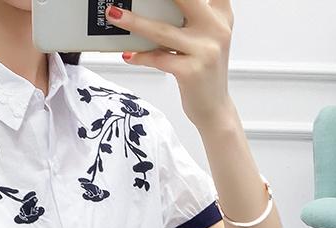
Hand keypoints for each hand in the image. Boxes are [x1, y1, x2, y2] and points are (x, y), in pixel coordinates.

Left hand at [105, 0, 234, 127]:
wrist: (214, 109)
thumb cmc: (203, 72)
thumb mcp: (203, 40)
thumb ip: (189, 20)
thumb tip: (150, 8)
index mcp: (220, 16)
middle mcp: (216, 29)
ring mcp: (205, 50)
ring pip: (162, 30)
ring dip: (133, 22)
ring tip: (114, 15)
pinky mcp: (191, 71)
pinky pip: (158, 58)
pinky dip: (140, 56)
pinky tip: (129, 55)